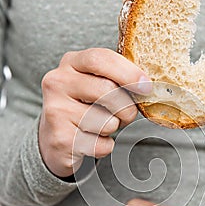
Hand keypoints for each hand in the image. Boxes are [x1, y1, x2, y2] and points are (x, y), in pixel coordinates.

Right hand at [39, 48, 151, 176]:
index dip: (128, 72)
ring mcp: (56, 111)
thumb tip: (146, 85)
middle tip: (127, 114)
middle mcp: (58, 82)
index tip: (146, 87)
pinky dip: (105, 146)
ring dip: (114, 127)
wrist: (57, 141)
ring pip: (107, 121)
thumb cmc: (86, 108)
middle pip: (107, 90)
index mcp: (71, 62)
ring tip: (102, 126)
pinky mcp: (60, 139)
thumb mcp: (98, 84)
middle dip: (127, 107)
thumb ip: (118, 79)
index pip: (100, 59)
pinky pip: (101, 144)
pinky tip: (92, 141)